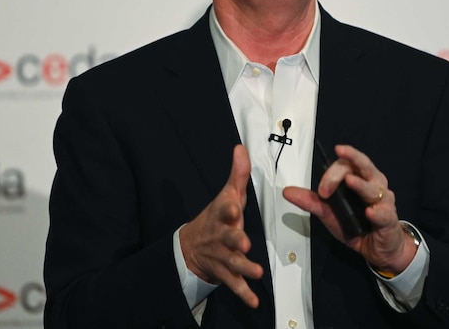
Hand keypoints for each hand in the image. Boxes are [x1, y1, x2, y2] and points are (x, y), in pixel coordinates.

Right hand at [179, 144, 263, 307]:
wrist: (191, 246)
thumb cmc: (216, 217)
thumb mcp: (227, 194)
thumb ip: (237, 174)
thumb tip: (241, 148)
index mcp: (223, 215)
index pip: (225, 210)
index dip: (230, 209)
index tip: (235, 207)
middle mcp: (221, 236)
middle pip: (228, 237)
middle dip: (235, 240)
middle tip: (244, 243)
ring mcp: (222, 255)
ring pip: (233, 262)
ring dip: (244, 267)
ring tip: (257, 272)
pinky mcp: (225, 272)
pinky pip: (234, 283)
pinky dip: (244, 293)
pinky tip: (254, 301)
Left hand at [283, 144, 416, 275]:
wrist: (378, 249)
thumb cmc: (358, 226)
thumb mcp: (330, 214)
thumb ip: (312, 201)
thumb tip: (288, 192)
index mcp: (361, 178)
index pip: (347, 164)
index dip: (332, 172)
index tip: (321, 190)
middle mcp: (374, 185)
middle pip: (362, 167)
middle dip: (347, 164)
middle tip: (336, 160)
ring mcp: (384, 201)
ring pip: (373, 188)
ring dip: (361, 185)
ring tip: (350, 181)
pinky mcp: (389, 220)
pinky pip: (384, 214)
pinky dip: (377, 212)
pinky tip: (369, 212)